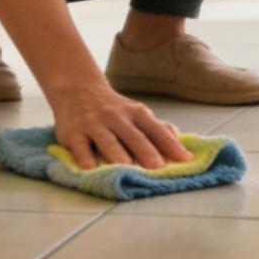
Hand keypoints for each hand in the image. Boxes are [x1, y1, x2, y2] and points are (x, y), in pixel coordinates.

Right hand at [50, 81, 191, 169]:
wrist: (77, 88)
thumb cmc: (112, 108)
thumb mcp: (136, 113)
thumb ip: (156, 128)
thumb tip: (179, 140)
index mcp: (135, 113)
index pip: (155, 130)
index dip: (170, 144)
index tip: (185, 159)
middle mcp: (116, 117)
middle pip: (134, 136)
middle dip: (146, 151)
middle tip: (158, 168)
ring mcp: (93, 124)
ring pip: (108, 142)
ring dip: (119, 156)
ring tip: (129, 170)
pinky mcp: (73, 133)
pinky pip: (80, 147)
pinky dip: (85, 157)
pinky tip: (90, 168)